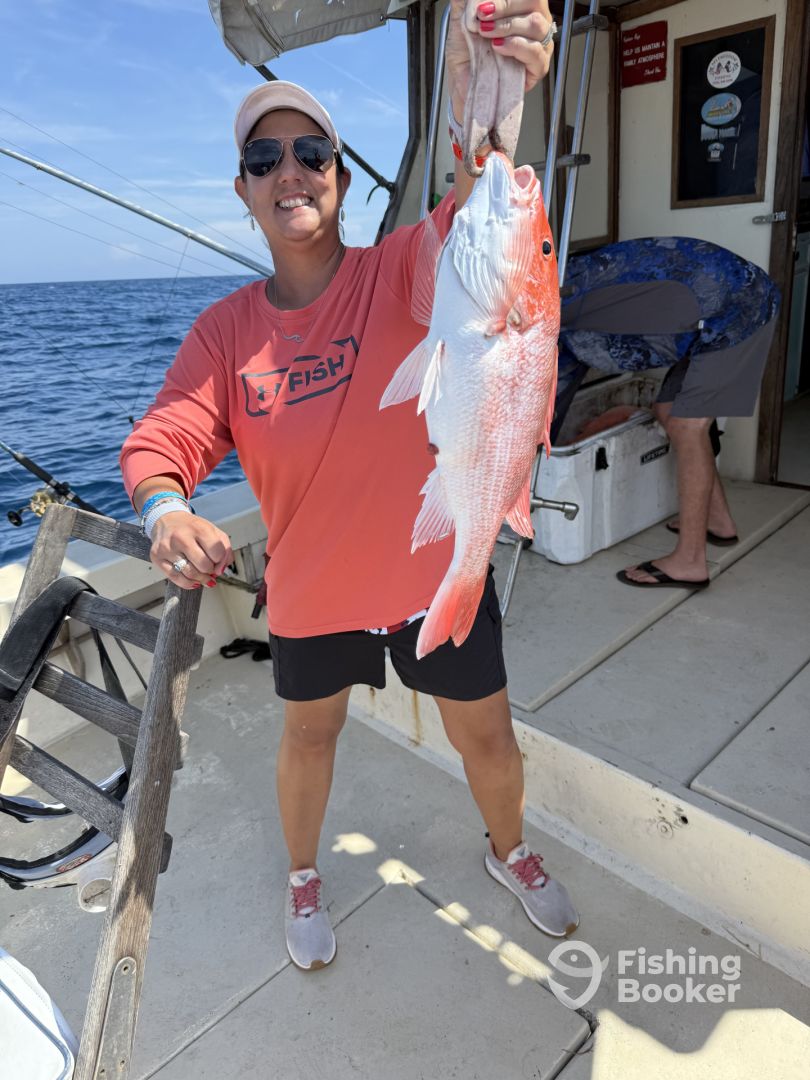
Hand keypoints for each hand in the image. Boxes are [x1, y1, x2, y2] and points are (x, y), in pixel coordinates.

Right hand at [149, 512, 233, 590]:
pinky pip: (176, 578)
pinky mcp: (157, 557)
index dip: (220, 560)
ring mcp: (168, 548)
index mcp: (198, 528)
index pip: (217, 553)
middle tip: (210, 568)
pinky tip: (193, 580)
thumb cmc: (191, 528)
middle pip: (204, 565)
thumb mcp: (213, 531)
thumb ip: (225, 550)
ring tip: (203, 575)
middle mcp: (181, 537)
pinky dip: (188, 583)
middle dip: (210, 570)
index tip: (217, 560)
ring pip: (190, 573)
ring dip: (201, 579)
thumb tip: (221, 570)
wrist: (167, 519)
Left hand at [446, 0, 554, 116]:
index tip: (482, 5)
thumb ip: (467, 2)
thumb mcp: (462, 20)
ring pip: (536, 24)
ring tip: (486, 33)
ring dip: (507, 25)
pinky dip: (515, 45)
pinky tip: (498, 46)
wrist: (463, 85)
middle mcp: (533, 23)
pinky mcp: (538, 68)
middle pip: (535, 2)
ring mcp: (539, 44)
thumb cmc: (467, 55)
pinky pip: (535, 51)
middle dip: (505, 6)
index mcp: (520, 8)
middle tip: (482, 16)